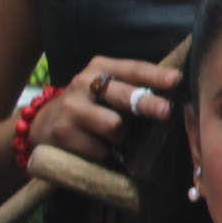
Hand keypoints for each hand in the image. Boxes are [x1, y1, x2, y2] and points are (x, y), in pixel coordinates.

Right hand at [26, 56, 179, 162]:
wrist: (44, 123)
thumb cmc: (92, 105)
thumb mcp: (109, 88)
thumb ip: (136, 87)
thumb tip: (177, 95)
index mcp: (101, 68)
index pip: (134, 70)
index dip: (156, 76)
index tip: (176, 80)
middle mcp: (84, 83)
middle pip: (124, 96)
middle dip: (147, 105)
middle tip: (165, 111)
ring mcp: (72, 108)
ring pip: (114, 126)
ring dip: (125, 138)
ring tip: (119, 139)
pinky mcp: (62, 132)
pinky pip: (100, 149)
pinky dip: (107, 154)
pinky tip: (101, 150)